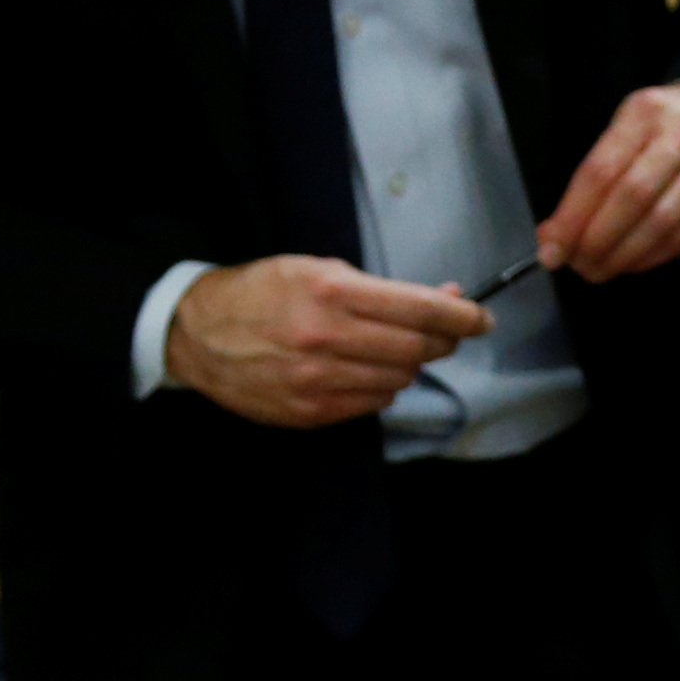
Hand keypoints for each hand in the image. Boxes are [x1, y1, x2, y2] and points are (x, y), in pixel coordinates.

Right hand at [165, 254, 491, 427]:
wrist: (199, 334)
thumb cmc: (261, 292)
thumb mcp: (317, 267)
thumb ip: (381, 288)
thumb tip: (445, 297)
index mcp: (331, 292)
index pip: (421, 308)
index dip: (462, 315)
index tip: (481, 318)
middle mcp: (328, 338)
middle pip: (417, 348)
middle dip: (443, 340)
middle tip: (448, 332)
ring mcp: (318, 381)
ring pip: (399, 380)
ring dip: (409, 365)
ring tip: (395, 348)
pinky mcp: (311, 412)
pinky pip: (372, 404)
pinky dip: (381, 386)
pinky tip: (367, 370)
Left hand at [536, 79, 679, 282]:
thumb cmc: (665, 128)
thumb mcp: (628, 130)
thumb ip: (592, 178)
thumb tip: (554, 235)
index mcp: (646, 111)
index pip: (600, 171)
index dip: (572, 217)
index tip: (552, 249)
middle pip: (631, 197)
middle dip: (597, 240)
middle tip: (577, 265)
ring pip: (661, 223)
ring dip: (623, 256)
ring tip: (600, 270)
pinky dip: (652, 257)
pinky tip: (632, 264)